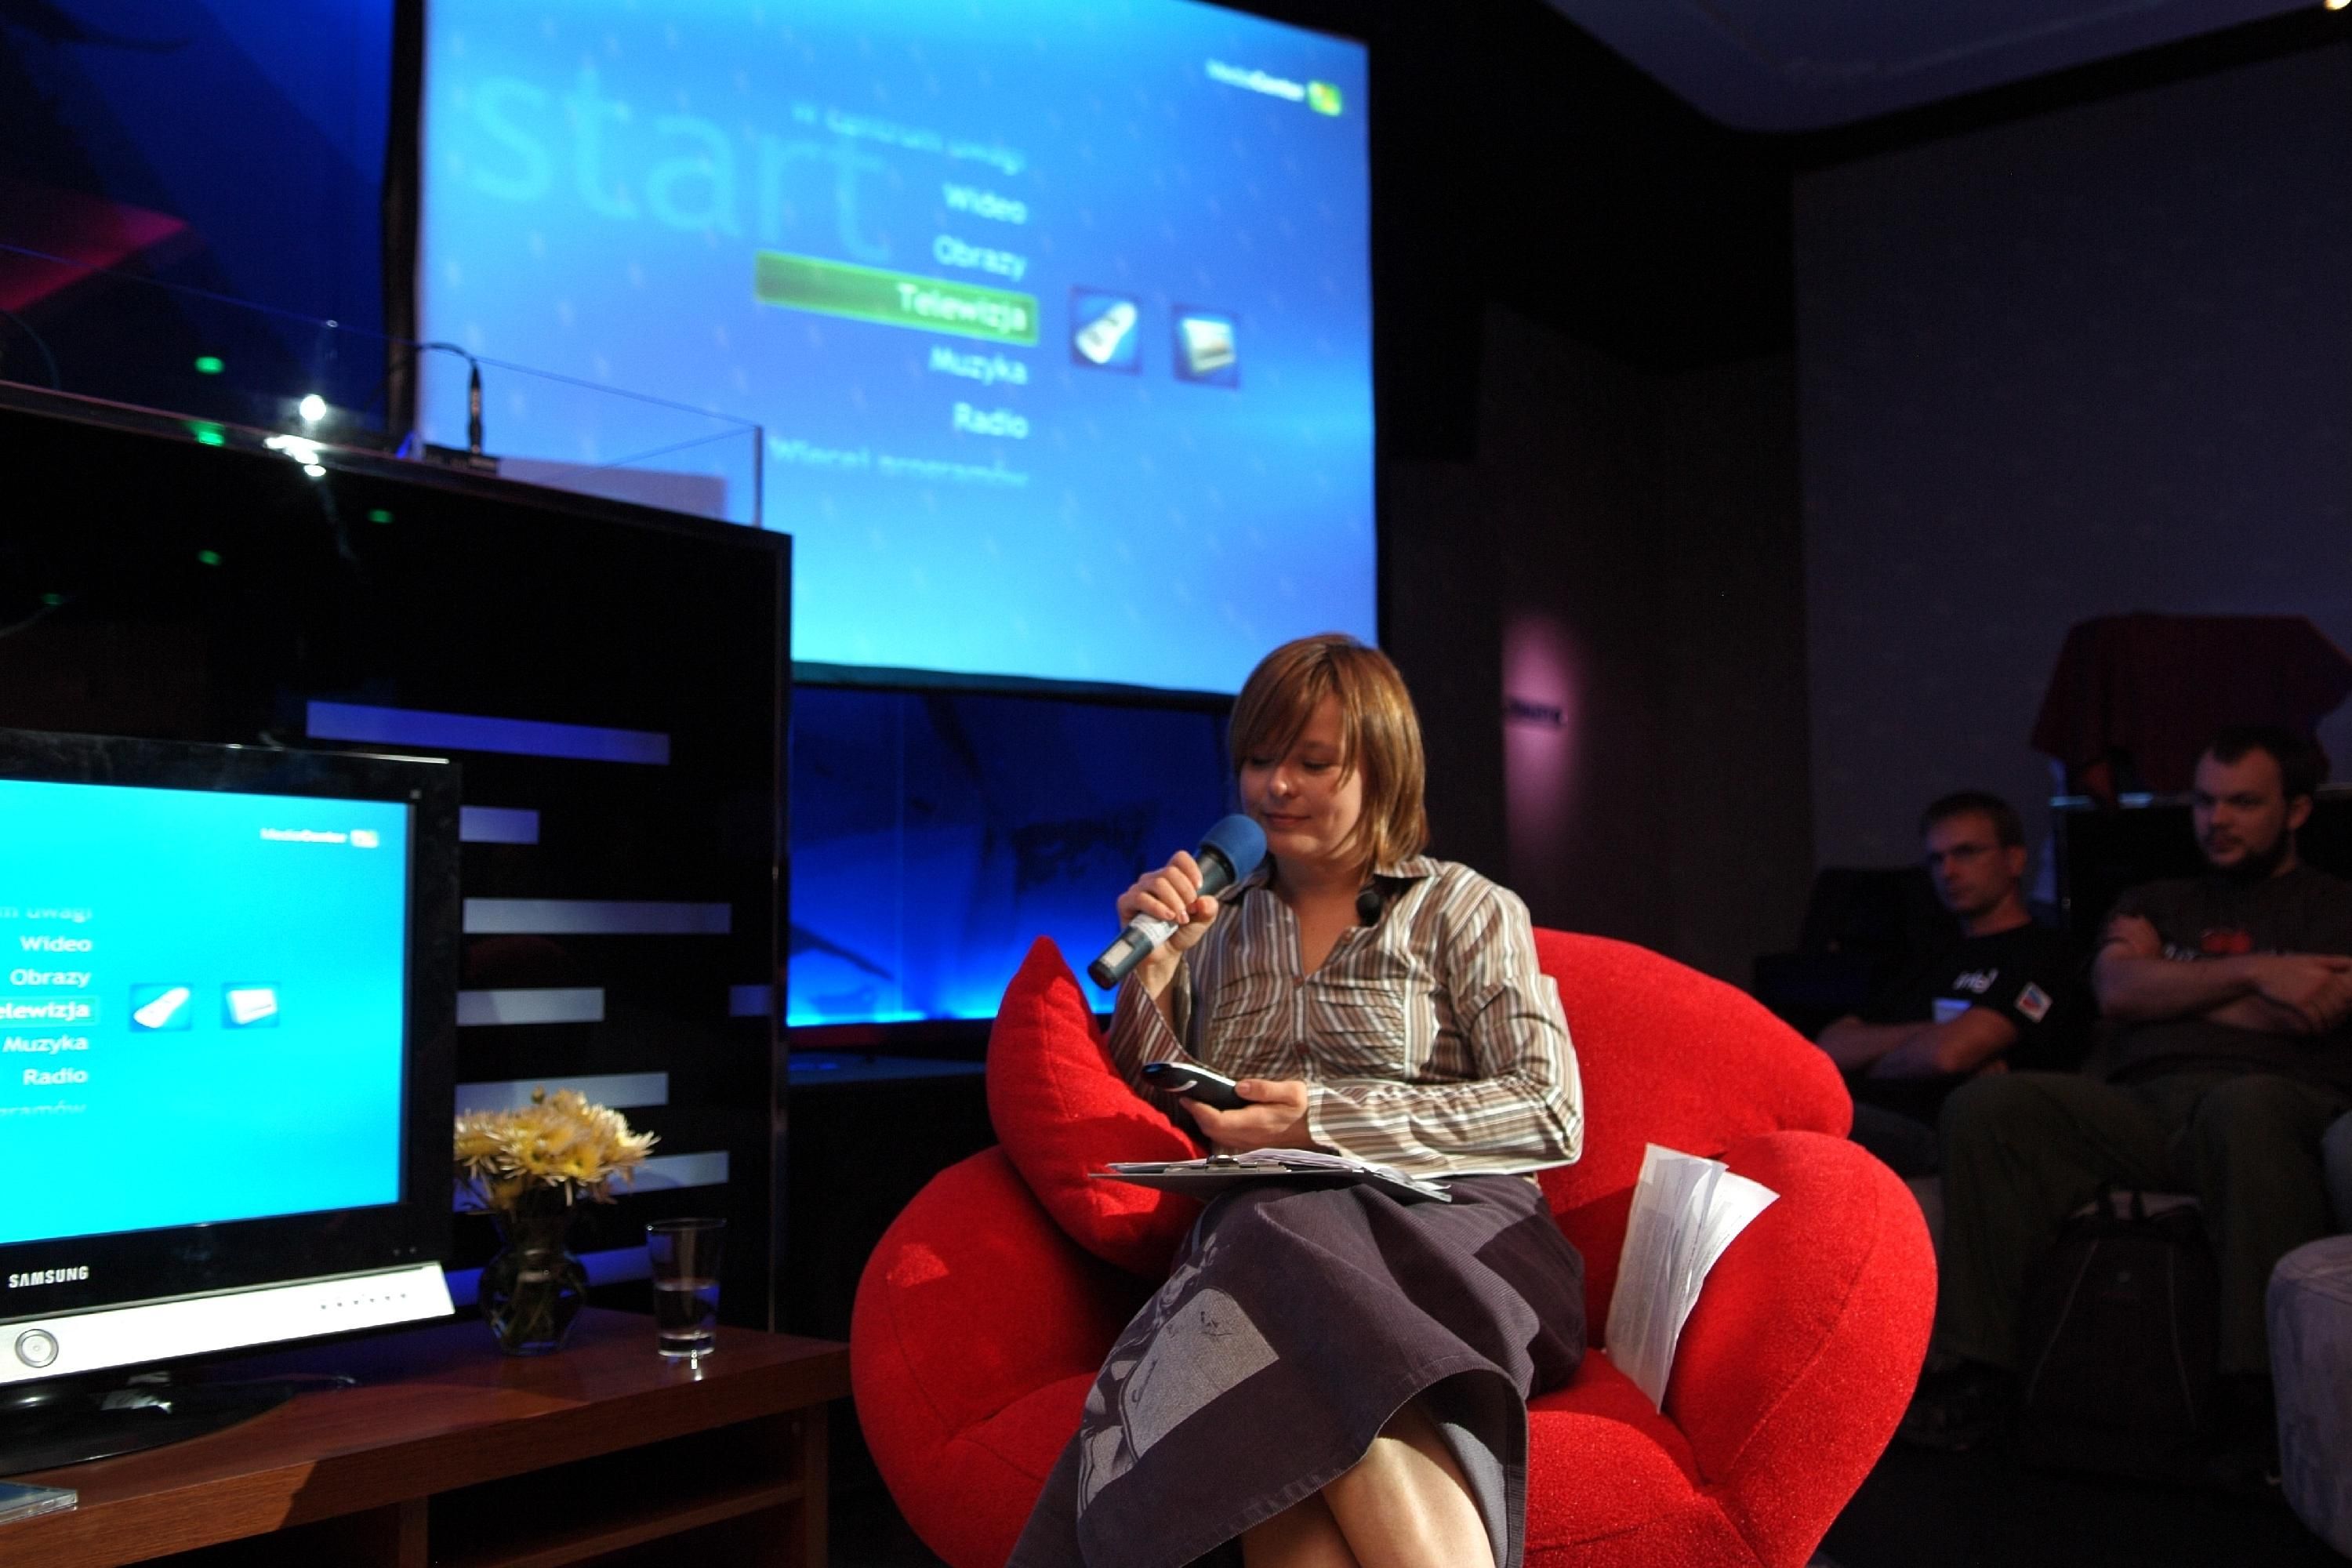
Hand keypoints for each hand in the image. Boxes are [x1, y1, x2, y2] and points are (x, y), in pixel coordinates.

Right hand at [1117, 851, 1221, 987]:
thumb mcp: (1201, 921)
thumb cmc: (1180, 933)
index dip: (1191, 868)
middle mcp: (1153, 880)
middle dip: (1185, 892)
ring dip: (1173, 901)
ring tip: (1180, 918)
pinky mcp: (1126, 903)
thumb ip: (1209, 909)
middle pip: (1170, 872)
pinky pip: (1140, 898)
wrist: (1164, 955)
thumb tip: (1205, 900)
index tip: (1199, 887)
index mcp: (1172, 879)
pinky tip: (1167, 917)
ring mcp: (1138, 890)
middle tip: (1190, 911)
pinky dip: (1157, 907)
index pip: (1179, 858)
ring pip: (1157, 883)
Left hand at [1184, 1078, 1315, 1152]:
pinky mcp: (1254, 1146)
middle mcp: (1250, 1137)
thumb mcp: (1293, 1091)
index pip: (1217, 1120)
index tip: (1187, 1097)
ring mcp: (1251, 1144)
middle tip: (1189, 1098)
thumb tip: (1240, 1087)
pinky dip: (1216, 1130)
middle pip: (1213, 1131)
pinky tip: (1217, 1117)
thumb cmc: (1308, 1108)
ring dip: (1205, 1124)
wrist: (1322, 1131)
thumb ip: (1265, 1089)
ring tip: (1198, 1106)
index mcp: (1256, 1122)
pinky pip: (1228, 1141)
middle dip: (1197, 1116)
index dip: (1199, 1110)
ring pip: (1218, 1138)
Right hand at [2250, 954, 2351, 1032]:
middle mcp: (2322, 982)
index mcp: (2327, 973)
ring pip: (2329, 1014)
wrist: (2259, 970)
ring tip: (2325, 1028)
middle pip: (2340, 1006)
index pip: (2347, 994)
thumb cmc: (2284, 966)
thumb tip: (2351, 963)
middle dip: (2339, 1016)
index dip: (2347, 1006)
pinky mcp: (2300, 1002)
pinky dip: (2317, 1027)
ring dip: (2329, 1024)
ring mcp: (2311, 993)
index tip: (2343, 1012)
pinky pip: (2315, 1019)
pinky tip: (2315, 1030)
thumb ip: (2331, 962)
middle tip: (2334, 1023)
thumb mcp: (2309, 959)